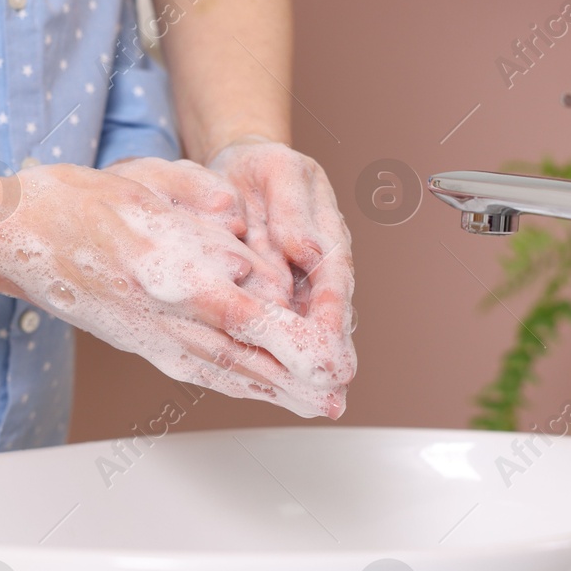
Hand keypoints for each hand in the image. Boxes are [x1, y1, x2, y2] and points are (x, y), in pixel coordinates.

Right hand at [0, 159, 347, 417]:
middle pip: (237, 355)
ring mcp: (147, 337)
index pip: (235, 314)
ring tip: (318, 406)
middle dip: (294, 380)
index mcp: (160, 272)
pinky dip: (238, 384)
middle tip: (338, 396)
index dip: (285, 340)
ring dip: (275, 392)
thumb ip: (199, 202)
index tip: (324, 354)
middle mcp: (156, 316)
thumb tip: (241, 224)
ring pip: (221, 370)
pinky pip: (199, 371)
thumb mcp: (144, 182)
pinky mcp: (142, 344)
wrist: (13, 239)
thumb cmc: (74, 204)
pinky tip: (266, 392)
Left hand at [206, 138, 356, 391]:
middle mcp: (317, 268)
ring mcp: (297, 286)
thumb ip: (294, 210)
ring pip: (304, 329)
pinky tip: (273, 384)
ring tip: (308, 400)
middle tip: (330, 392)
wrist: (238, 171)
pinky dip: (277, 355)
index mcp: (325, 236)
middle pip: (328, 317)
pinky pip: (275, 328)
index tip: (330, 350)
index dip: (332, 319)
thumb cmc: (261, 169)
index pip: (333, 283)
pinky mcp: (272, 298)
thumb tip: (307, 250)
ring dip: (305, 364)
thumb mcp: (280, 173)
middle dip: (329, 355)